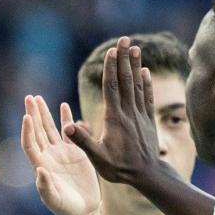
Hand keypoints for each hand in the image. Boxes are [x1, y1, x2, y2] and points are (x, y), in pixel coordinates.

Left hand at [21, 95, 101, 214]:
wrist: (82, 210)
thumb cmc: (66, 209)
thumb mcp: (55, 200)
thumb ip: (46, 187)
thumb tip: (39, 170)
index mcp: (40, 165)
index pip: (30, 144)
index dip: (27, 131)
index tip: (26, 116)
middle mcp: (48, 156)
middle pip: (37, 131)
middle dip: (33, 114)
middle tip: (29, 97)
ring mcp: (60, 153)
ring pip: (49, 128)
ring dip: (43, 113)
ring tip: (38, 98)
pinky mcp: (75, 152)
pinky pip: (68, 132)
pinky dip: (66, 119)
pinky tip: (63, 105)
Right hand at [64, 36, 165, 186]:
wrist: (147, 175)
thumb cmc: (120, 168)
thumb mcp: (98, 159)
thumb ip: (83, 142)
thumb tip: (66, 127)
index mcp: (115, 119)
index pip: (112, 88)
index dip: (111, 68)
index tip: (111, 50)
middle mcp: (129, 113)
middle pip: (126, 81)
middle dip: (124, 59)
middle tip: (125, 39)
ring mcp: (140, 115)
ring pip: (137, 85)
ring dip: (136, 65)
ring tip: (135, 48)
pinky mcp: (148, 120)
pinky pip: (147, 97)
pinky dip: (146, 83)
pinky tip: (145, 71)